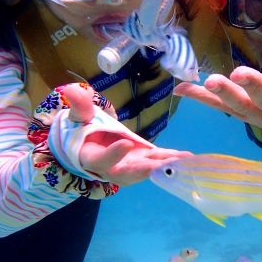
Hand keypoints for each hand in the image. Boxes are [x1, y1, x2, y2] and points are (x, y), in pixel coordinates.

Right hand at [64, 83, 190, 185]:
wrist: (89, 145)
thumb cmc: (81, 131)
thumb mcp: (77, 118)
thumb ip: (79, 106)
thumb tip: (74, 89)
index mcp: (92, 158)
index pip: (102, 160)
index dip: (114, 154)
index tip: (127, 143)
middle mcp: (112, 168)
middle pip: (128, 172)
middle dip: (145, 170)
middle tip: (161, 166)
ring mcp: (129, 167)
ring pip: (146, 170)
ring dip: (164, 166)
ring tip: (182, 162)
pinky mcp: (142, 163)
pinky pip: (157, 163)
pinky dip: (171, 161)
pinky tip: (187, 158)